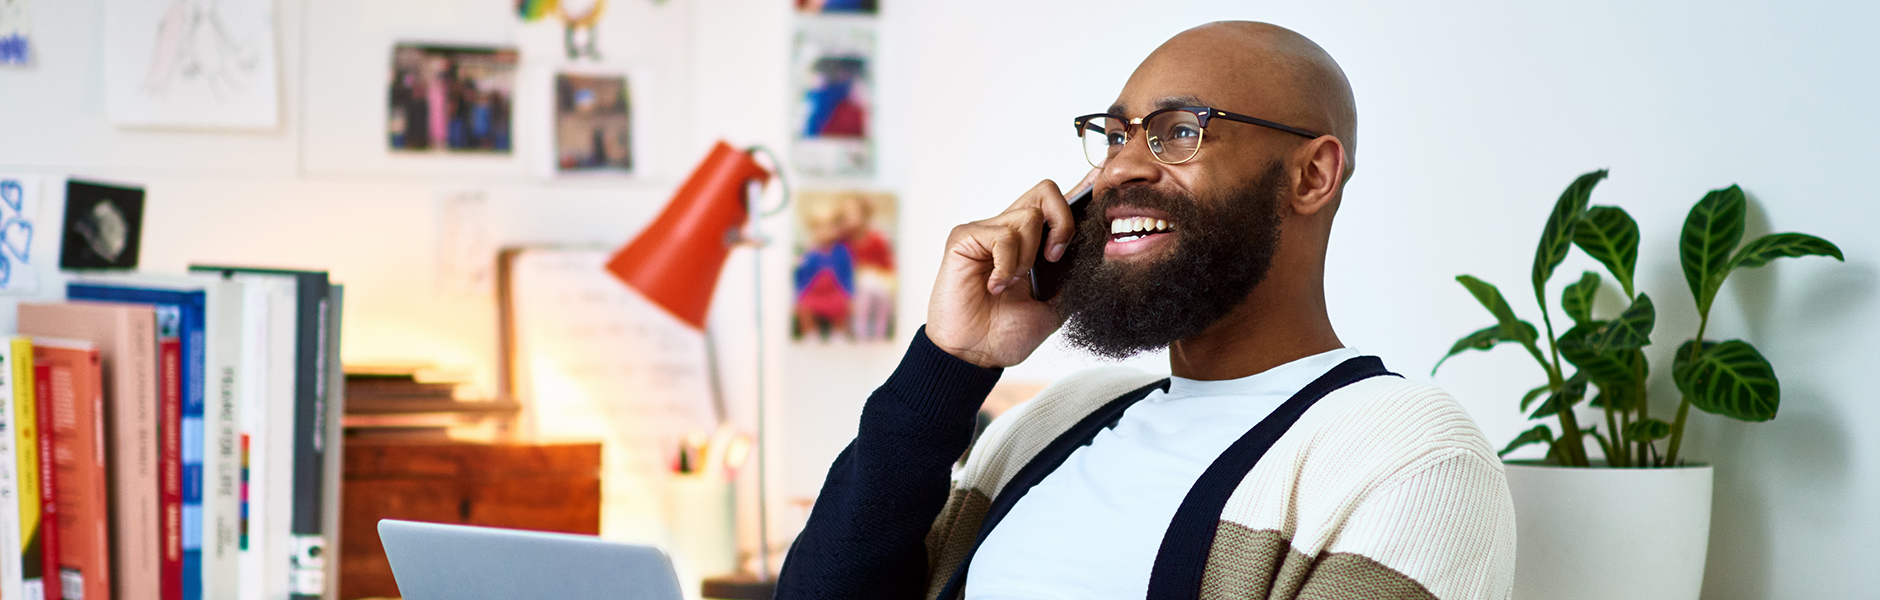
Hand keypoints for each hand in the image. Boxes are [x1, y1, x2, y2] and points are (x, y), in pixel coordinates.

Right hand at [927, 176, 1091, 367]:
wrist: (975, 355)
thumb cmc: (1006, 333)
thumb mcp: (1055, 306)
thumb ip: (1072, 279)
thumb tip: (1100, 254)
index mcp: (1032, 243)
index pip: (1056, 203)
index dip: (1080, 190)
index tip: (1101, 191)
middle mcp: (1009, 230)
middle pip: (1046, 191)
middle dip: (1062, 222)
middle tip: (1054, 259)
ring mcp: (986, 232)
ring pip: (1028, 217)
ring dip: (1027, 258)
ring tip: (1012, 284)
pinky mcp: (965, 238)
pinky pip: (1002, 236)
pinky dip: (1006, 266)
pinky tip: (994, 286)